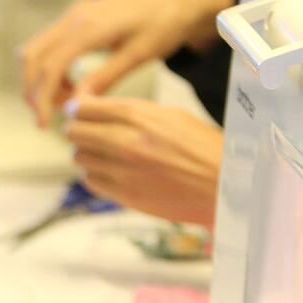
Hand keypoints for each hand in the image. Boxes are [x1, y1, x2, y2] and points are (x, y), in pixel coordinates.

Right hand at [20, 0, 234, 127]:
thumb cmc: (165, 22)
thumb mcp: (138, 55)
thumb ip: (104, 78)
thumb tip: (77, 103)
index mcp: (90, 26)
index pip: (51, 66)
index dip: (42, 98)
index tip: (45, 123)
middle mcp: (75, 16)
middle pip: (33, 57)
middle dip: (33, 90)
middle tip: (46, 117)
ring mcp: (73, 14)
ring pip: (36, 50)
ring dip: (40, 79)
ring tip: (63, 101)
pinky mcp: (76, 17)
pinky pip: (49, 44)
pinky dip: (49, 67)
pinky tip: (69, 84)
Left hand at [65, 96, 222, 225]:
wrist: (228, 186)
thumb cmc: (204, 148)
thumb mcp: (171, 116)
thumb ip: (131, 112)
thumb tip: (91, 108)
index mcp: (138, 115)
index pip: (84, 107)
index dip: (78, 108)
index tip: (79, 112)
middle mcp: (125, 141)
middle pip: (75, 132)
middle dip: (79, 131)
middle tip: (89, 134)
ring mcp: (122, 170)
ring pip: (80, 157)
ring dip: (89, 154)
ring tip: (108, 155)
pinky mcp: (124, 195)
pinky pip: (91, 181)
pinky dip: (96, 175)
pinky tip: (114, 173)